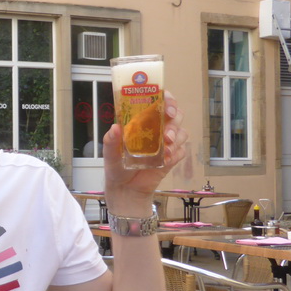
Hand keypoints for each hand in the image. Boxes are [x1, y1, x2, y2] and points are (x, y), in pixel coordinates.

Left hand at [102, 92, 187, 216]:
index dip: (167, 99)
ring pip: (182, 132)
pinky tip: (166, 160)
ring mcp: (166, 143)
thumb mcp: (109, 153)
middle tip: (166, 133)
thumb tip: (115, 128)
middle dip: (174, 121)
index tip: (167, 106)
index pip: (159, 102)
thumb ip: (110, 140)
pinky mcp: (172, 158)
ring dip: (177, 138)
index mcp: (142, 121)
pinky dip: (176, 154)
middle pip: (176, 115)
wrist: (125, 190)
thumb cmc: (116, 167)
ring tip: (165, 149)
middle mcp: (157, 129)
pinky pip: (182, 151)